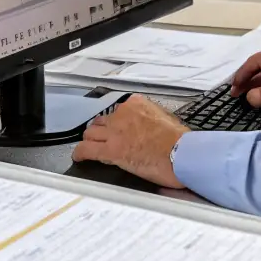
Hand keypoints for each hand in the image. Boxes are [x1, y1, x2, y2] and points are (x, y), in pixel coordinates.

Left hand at [72, 95, 188, 188]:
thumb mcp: (167, 119)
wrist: (181, 154)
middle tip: (105, 139)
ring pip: (91, 133)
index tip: (119, 128)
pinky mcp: (111, 150)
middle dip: (102, 130)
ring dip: (91, 140)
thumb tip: (151, 128)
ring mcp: (115, 132)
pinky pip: (87, 149)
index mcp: (137, 104)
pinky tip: (79, 156)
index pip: (119, 110)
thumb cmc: (179, 141)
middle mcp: (123, 114)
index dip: (117, 122)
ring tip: (91, 147)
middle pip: (102, 121)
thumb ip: (152, 119)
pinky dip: (80, 153)